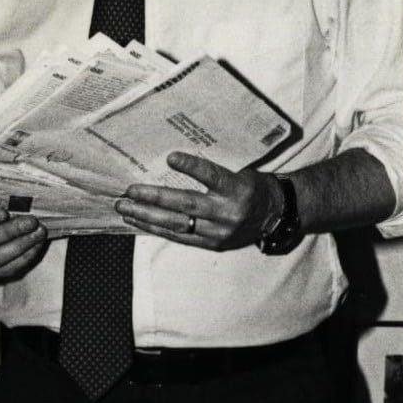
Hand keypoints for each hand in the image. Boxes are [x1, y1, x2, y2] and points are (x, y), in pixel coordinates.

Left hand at [114, 153, 281, 249]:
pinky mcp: (213, 245)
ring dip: (148, 216)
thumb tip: (174, 161)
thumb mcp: (240, 173)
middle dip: (154, 198)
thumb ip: (213, 172)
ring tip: (126, 208)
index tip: (170, 158)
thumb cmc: (253, 187)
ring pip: (178, 225)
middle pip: (186, 205)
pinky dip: (157, 229)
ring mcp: (219, 232)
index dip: (192, 167)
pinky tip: (139, 221)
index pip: (212, 176)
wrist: (276, 215)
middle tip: (129, 192)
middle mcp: (228, 212)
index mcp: (239, 189)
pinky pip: (180, 237)